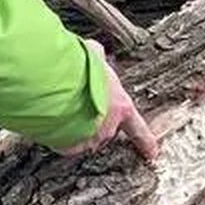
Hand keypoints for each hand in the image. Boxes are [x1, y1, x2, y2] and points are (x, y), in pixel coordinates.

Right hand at [58, 40, 159, 161]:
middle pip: (106, 130)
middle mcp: (108, 127)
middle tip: (82, 107)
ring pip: (85, 137)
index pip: (138, 128)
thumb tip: (95, 51)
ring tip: (63, 110)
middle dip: (95, 121)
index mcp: (120, 107)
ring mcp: (89, 138)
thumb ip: (97, 58)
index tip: (152, 153)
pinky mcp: (69, 146)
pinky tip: (53, 120)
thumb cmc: (77, 71)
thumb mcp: (93, 55)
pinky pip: (66, 143)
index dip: (146, 141)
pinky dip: (60, 134)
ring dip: (76, 126)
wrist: (55, 86)